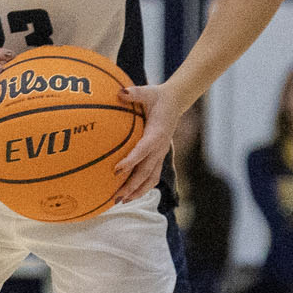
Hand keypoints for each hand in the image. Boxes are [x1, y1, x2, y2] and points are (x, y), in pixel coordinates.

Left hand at [111, 79, 182, 203]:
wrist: (175, 102)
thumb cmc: (158, 97)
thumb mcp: (147, 91)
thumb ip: (134, 93)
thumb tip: (120, 92)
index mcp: (157, 133)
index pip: (143, 150)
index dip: (131, 161)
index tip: (117, 170)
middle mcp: (160, 148)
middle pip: (146, 171)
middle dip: (132, 185)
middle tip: (116, 196)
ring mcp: (160, 154)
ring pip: (151, 178)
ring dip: (137, 191)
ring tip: (122, 201)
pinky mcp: (159, 157)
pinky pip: (152, 175)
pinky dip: (142, 187)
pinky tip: (129, 194)